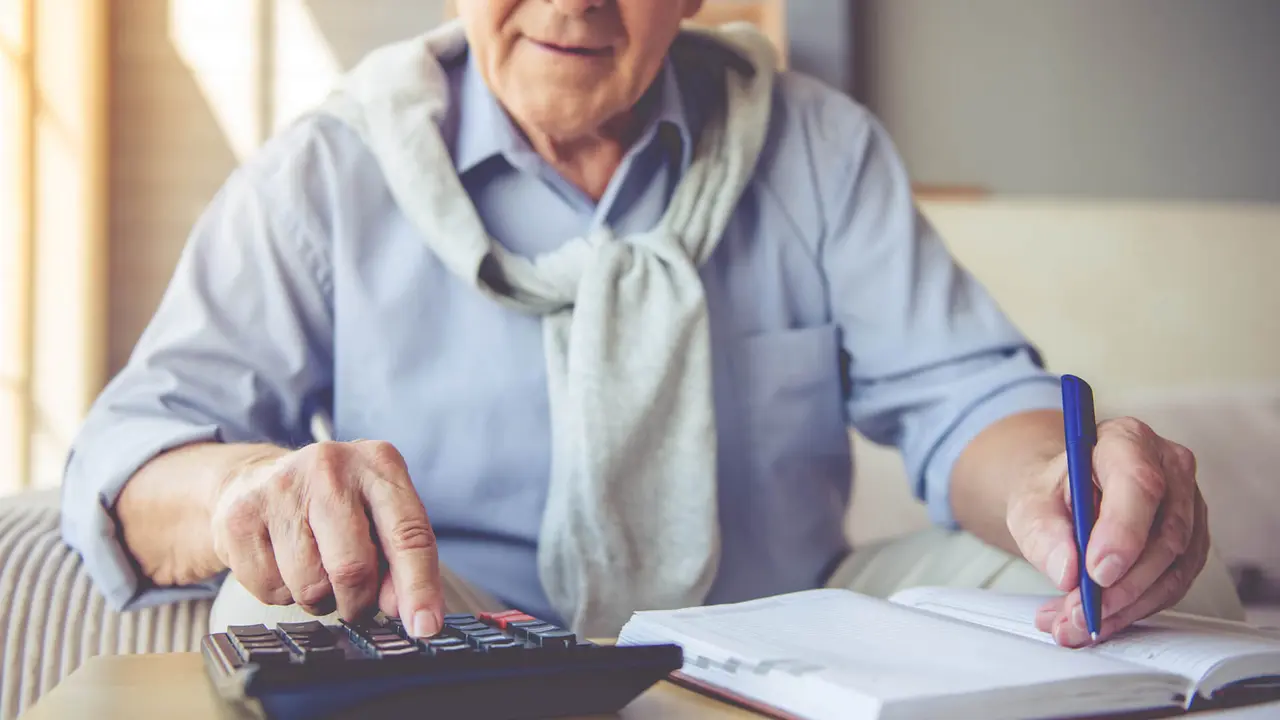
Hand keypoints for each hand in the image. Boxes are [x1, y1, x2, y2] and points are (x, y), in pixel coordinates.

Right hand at [209, 440, 443, 636]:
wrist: (253, 480)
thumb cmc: (332, 505)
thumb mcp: (377, 516)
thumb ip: (399, 560)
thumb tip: (403, 608)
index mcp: (378, 463)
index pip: (409, 533)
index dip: (419, 587)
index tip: (425, 626)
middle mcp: (330, 466)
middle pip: (354, 567)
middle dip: (359, 602)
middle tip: (356, 602)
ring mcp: (280, 488)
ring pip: (310, 586)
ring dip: (320, 599)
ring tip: (317, 572)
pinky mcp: (240, 516)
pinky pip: (271, 590)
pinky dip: (283, 595)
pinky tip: (284, 564)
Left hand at [1005, 417, 1207, 646]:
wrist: (1066, 497)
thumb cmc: (1052, 491)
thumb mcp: (1030, 502)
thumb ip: (1042, 531)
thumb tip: (1066, 569)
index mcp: (1128, 440)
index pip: (1140, 484)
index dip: (1123, 532)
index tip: (1095, 572)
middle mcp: (1169, 468)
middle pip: (1164, 534)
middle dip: (1121, 584)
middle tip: (1079, 611)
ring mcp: (1188, 507)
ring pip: (1173, 568)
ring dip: (1125, 605)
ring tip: (1076, 623)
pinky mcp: (1191, 543)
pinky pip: (1173, 585)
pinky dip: (1133, 609)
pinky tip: (1096, 621)